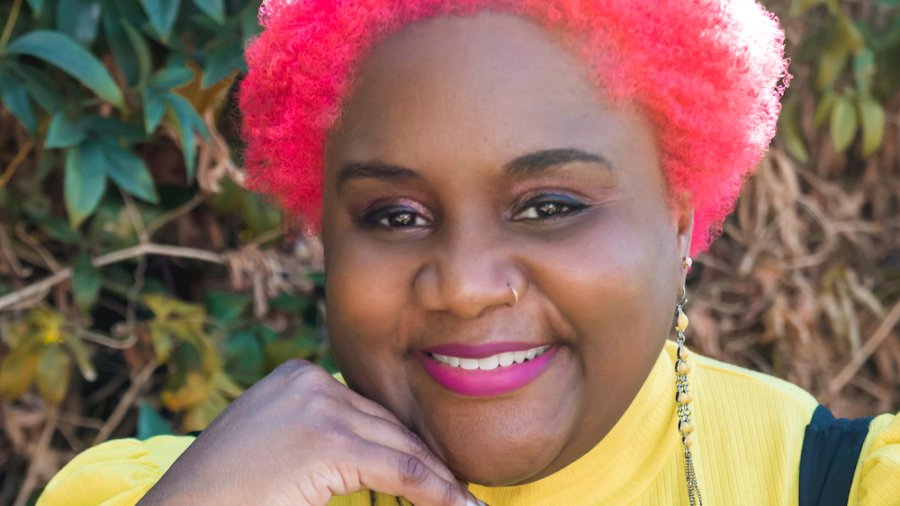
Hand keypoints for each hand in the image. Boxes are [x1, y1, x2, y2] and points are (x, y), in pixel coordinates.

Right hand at [138, 360, 479, 505]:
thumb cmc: (226, 492)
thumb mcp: (278, 445)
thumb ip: (322, 436)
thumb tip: (377, 454)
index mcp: (298, 376)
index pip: (369, 412)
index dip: (407, 443)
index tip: (438, 469)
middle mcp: (309, 380)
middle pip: (388, 424)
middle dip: (427, 459)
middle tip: (461, 487)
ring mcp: (317, 407)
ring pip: (400, 444)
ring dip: (437, 478)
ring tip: (466, 501)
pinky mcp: (326, 441)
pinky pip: (399, 467)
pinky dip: (434, 490)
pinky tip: (460, 505)